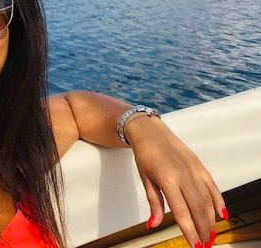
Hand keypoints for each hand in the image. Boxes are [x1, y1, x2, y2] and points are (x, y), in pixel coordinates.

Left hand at [127, 116, 225, 247]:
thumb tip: (153, 225)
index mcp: (167, 179)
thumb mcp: (145, 179)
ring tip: (210, 234)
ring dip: (210, 219)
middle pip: (197, 207)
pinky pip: (212, 185)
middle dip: (202, 229)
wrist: (150, 131)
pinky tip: (221, 214)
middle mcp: (183, 174)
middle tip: (204, 244)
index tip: (195, 246)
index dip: (189, 231)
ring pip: (207, 199)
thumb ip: (153, 202)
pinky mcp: (199, 164)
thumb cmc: (145, 155)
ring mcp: (193, 168)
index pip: (181, 211)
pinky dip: (218, 200)